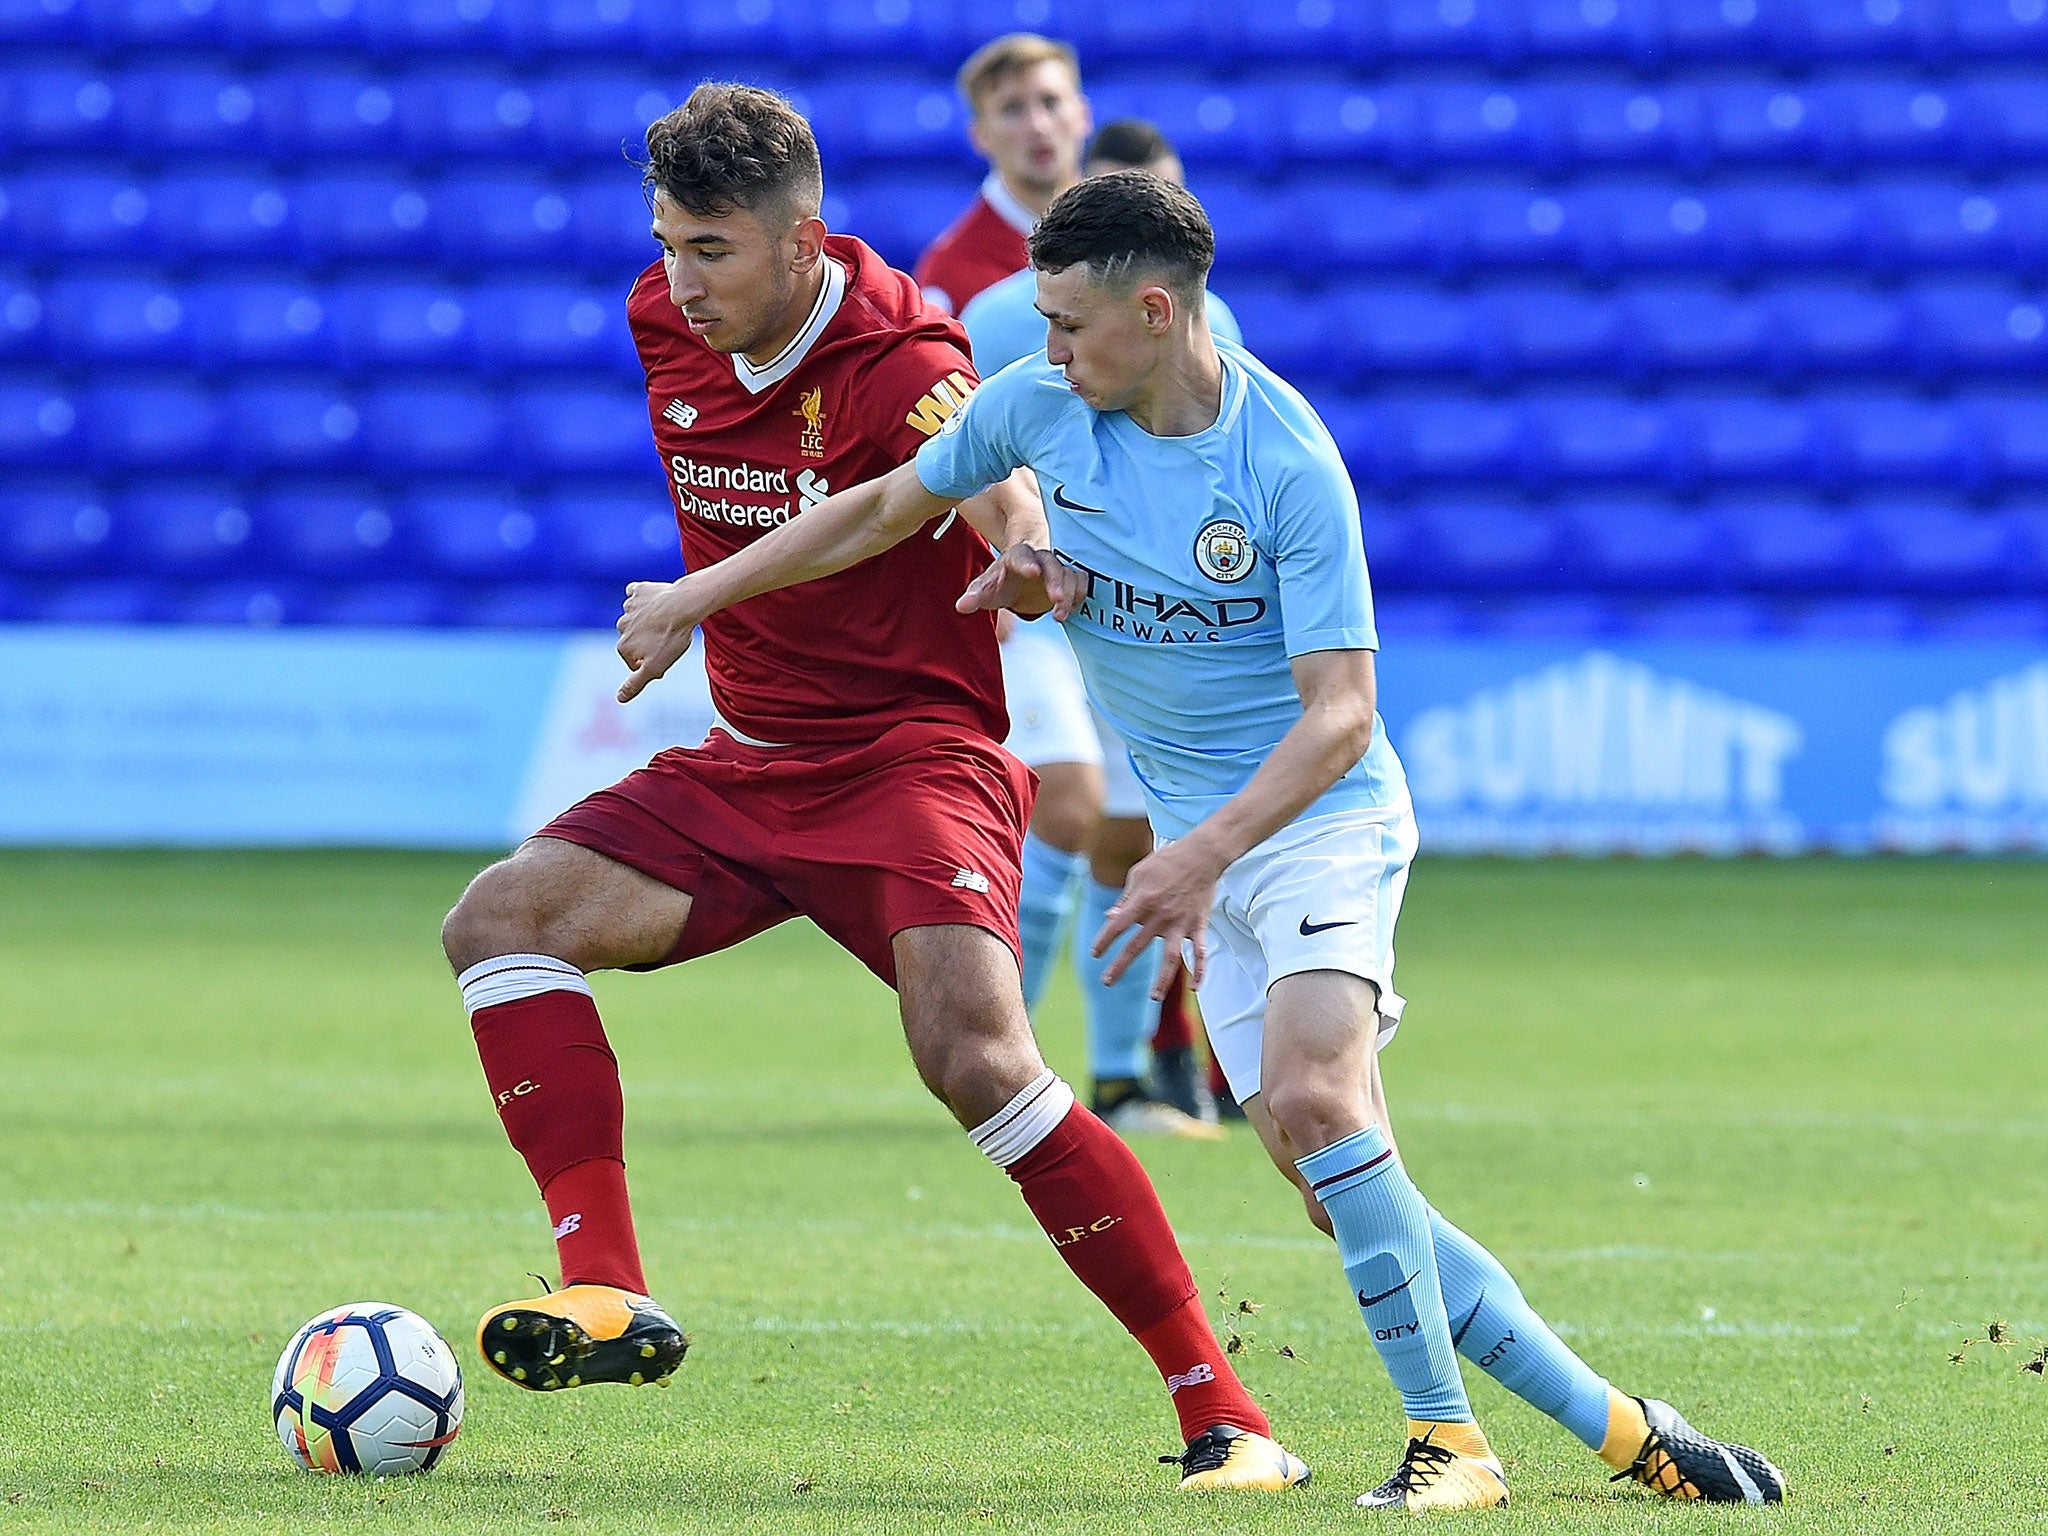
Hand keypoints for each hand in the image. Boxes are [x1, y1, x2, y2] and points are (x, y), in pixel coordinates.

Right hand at [615, 579, 703, 702]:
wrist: (684, 605)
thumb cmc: (672, 638)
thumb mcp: (655, 667)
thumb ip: (635, 684)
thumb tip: (619, 699)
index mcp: (623, 647)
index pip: (635, 661)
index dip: (651, 661)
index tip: (665, 655)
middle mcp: (621, 626)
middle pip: (636, 639)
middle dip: (649, 640)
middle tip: (668, 637)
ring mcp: (629, 607)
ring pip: (637, 617)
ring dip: (649, 620)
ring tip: (667, 621)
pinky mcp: (638, 590)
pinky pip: (637, 594)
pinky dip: (646, 598)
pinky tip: (658, 601)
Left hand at [957, 544, 1086, 620]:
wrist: (1018, 582)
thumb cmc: (1000, 583)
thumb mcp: (985, 589)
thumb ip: (975, 596)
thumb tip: (961, 606)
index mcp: (1015, 557)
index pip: (1021, 555)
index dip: (1027, 563)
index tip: (1033, 572)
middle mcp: (1038, 558)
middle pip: (1051, 562)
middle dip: (1056, 580)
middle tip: (1056, 599)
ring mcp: (1056, 567)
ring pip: (1069, 573)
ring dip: (1069, 593)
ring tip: (1059, 616)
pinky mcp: (1068, 577)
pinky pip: (1081, 581)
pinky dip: (1079, 595)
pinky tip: (1069, 610)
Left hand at [1089, 836, 1227, 998]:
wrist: (1202, 855)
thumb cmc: (1166, 862)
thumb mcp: (1139, 874)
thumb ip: (1125, 898)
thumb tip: (1111, 917)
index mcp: (1143, 901)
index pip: (1117, 926)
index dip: (1104, 941)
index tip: (1095, 954)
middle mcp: (1160, 916)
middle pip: (1137, 947)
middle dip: (1120, 966)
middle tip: (1106, 981)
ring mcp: (1181, 923)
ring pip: (1171, 958)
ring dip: (1162, 979)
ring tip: (1153, 997)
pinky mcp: (1199, 925)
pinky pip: (1200, 952)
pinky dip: (1200, 970)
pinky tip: (1197, 988)